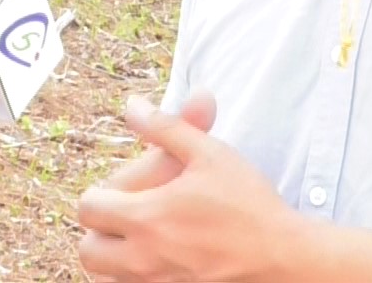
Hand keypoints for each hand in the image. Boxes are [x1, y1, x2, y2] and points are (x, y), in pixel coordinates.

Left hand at [77, 96, 301, 282]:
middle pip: (88, 251)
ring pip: (105, 277)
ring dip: (113, 259)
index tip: (120, 193)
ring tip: (140, 241)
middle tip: (125, 219)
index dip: (98, 196)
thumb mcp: (209, 153)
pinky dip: (132, 278)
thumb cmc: (249, 202)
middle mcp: (143, 258)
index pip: (88, 209)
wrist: (283, 256)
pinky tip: (156, 260)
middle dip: (99, 233)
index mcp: (146, 217)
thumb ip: (166, 126)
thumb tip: (132, 106)